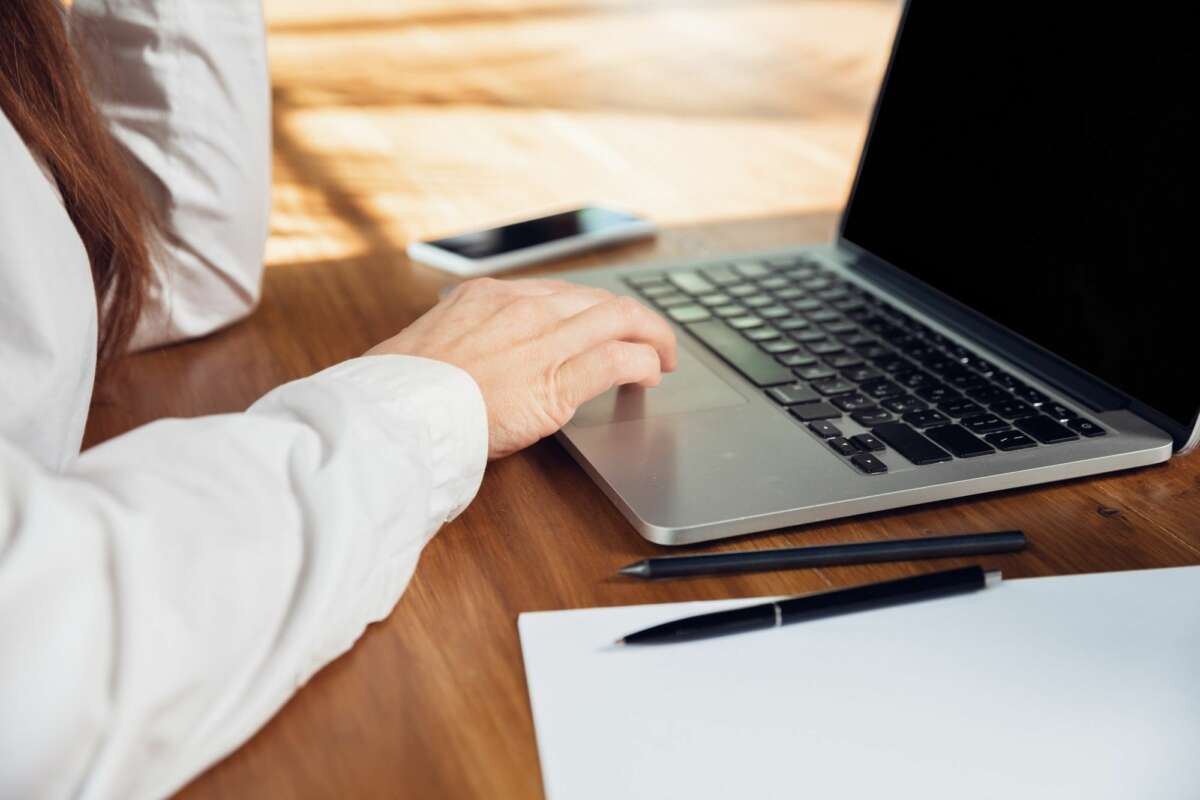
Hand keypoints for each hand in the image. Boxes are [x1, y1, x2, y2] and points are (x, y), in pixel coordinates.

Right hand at [367, 277, 677, 458]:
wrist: (393, 415)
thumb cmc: (399, 391)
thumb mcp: (430, 345)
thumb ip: (464, 341)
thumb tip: (475, 359)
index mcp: (487, 295)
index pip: (558, 291)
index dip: (591, 308)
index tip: (603, 322)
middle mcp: (521, 307)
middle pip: (597, 298)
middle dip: (632, 317)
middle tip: (650, 337)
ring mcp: (541, 339)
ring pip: (619, 319)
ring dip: (653, 336)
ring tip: (665, 356)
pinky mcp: (556, 379)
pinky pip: (618, 360)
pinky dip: (644, 364)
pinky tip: (650, 376)